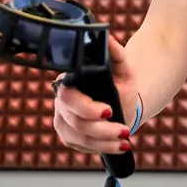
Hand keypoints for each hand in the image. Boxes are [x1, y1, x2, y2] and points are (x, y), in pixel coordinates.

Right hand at [52, 34, 138, 154]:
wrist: (122, 102)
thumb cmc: (120, 84)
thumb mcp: (123, 69)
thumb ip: (117, 53)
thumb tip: (108, 39)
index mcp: (70, 81)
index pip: (69, 96)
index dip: (86, 107)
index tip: (109, 110)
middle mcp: (62, 101)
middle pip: (75, 120)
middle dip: (100, 128)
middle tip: (122, 129)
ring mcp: (62, 120)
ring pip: (79, 136)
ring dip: (105, 140)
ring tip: (124, 138)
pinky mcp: (68, 135)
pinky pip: (82, 145)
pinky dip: (102, 147)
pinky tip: (118, 146)